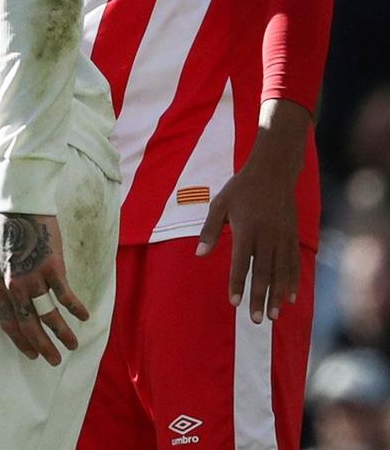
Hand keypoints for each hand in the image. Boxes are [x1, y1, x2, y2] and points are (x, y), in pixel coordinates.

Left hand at [0, 212, 89, 365]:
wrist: (19, 208)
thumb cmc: (10, 232)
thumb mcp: (0, 260)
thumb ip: (7, 281)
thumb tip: (17, 300)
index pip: (8, 322)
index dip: (21, 341)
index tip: (31, 354)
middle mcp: (13, 286)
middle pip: (29, 325)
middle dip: (43, 347)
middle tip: (54, 360)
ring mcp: (33, 278)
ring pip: (49, 316)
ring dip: (63, 333)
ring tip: (73, 344)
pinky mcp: (51, 269)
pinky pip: (65, 297)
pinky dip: (76, 309)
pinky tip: (84, 316)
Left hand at [197, 153, 301, 324]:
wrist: (273, 172)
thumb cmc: (241, 189)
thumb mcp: (220, 204)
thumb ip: (210, 230)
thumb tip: (199, 254)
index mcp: (246, 229)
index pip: (240, 262)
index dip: (237, 283)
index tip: (234, 303)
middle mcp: (267, 237)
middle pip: (262, 273)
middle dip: (258, 297)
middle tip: (255, 320)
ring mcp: (283, 238)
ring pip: (280, 272)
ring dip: (276, 296)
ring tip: (273, 316)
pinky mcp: (293, 237)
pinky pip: (294, 264)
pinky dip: (292, 282)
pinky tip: (290, 298)